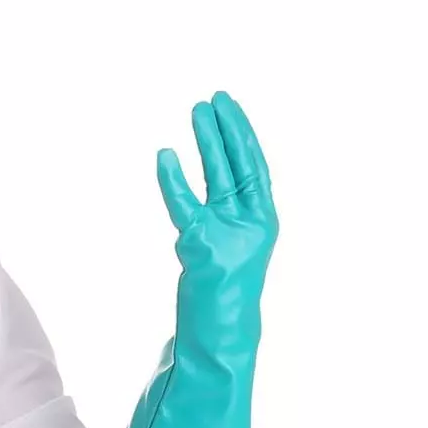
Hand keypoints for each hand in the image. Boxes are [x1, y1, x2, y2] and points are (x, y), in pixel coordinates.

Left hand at [155, 91, 277, 292]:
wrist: (222, 329)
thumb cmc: (223, 291)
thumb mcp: (229, 245)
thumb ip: (224, 213)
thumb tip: (215, 182)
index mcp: (261, 219)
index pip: (253, 166)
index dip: (242, 134)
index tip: (229, 107)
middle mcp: (250, 221)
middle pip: (239, 163)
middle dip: (227, 128)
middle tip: (213, 98)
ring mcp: (228, 231)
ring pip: (218, 174)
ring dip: (208, 140)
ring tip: (198, 110)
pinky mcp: (201, 244)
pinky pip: (184, 204)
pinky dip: (172, 180)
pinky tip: (165, 155)